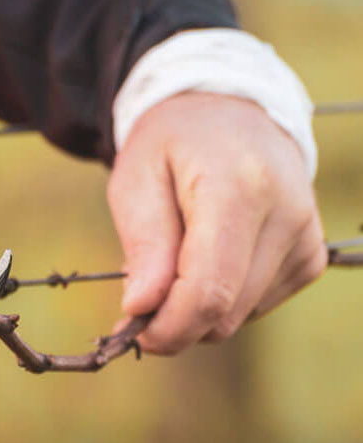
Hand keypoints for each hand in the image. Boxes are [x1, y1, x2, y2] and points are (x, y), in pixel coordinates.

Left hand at [107, 92, 326, 353]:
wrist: (231, 113)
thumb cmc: (173, 145)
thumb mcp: (137, 179)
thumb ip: (144, 244)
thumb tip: (142, 307)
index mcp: (240, 190)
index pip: (209, 291)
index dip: (167, 327)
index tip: (133, 329)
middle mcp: (286, 216)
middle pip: (223, 314)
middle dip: (174, 320)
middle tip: (141, 293)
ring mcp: (305, 240)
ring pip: (237, 318)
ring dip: (196, 307)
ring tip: (178, 257)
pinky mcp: (310, 258)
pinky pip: (254, 307)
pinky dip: (222, 297)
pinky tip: (210, 255)